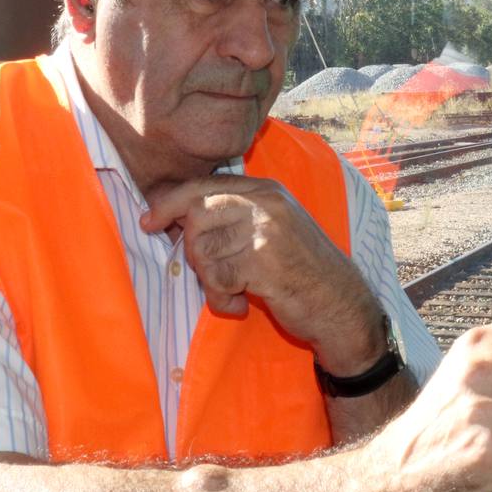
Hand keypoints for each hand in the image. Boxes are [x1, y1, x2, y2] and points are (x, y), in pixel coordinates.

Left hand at [141, 175, 384, 372]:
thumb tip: (174, 217)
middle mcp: (266, 202)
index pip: (204, 185)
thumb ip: (232, 219)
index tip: (150, 221)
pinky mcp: (264, 261)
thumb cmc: (302, 271)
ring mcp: (266, 229)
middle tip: (216, 276)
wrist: (341, 305)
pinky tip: (244, 306)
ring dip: (212, 283)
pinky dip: (223, 301)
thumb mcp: (272, 230)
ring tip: (236, 293)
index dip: (170, 202)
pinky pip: (218, 280)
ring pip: (204, 251)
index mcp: (265, 190)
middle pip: (197, 216)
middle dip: (194, 253)